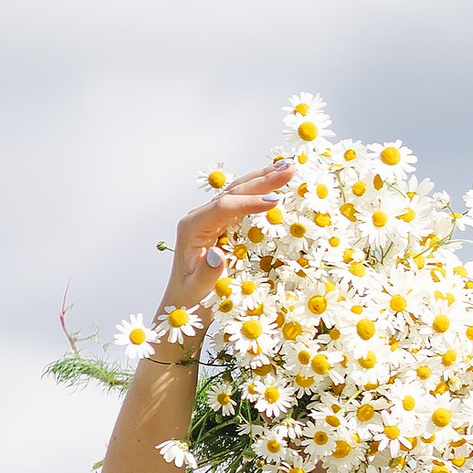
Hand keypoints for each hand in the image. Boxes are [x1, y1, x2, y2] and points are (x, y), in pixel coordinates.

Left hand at [158, 157, 288, 324]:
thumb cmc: (189, 300)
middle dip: (262, 180)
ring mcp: (210, 219)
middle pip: (233, 193)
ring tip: (288, 168)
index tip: (274, 202)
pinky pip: (241, 203)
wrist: (183, 305)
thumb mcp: (197, 292)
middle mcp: (200, 218)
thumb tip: (218, 255)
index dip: (249, 203)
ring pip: (238, 192)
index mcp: (192, 229)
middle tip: (290, 170)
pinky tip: (275, 182)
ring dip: (263, 179)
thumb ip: (206, 274)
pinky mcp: (220, 224)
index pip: (224, 208)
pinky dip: (259, 191)